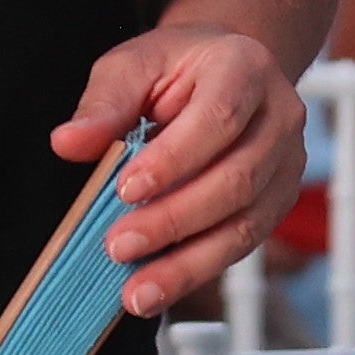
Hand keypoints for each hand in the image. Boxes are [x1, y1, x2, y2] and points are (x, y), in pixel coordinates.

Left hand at [59, 19, 304, 316]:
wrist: (221, 69)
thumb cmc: (176, 66)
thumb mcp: (133, 65)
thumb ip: (104, 103)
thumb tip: (68, 143)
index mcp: (244, 67)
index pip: (217, 119)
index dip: (173, 160)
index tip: (125, 189)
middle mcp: (280, 115)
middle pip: (236, 179)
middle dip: (173, 220)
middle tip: (118, 246)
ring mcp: (287, 163)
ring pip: (245, 223)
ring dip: (187, 262)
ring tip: (137, 290)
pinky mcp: (278, 200)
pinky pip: (243, 243)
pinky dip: (198, 269)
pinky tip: (159, 287)